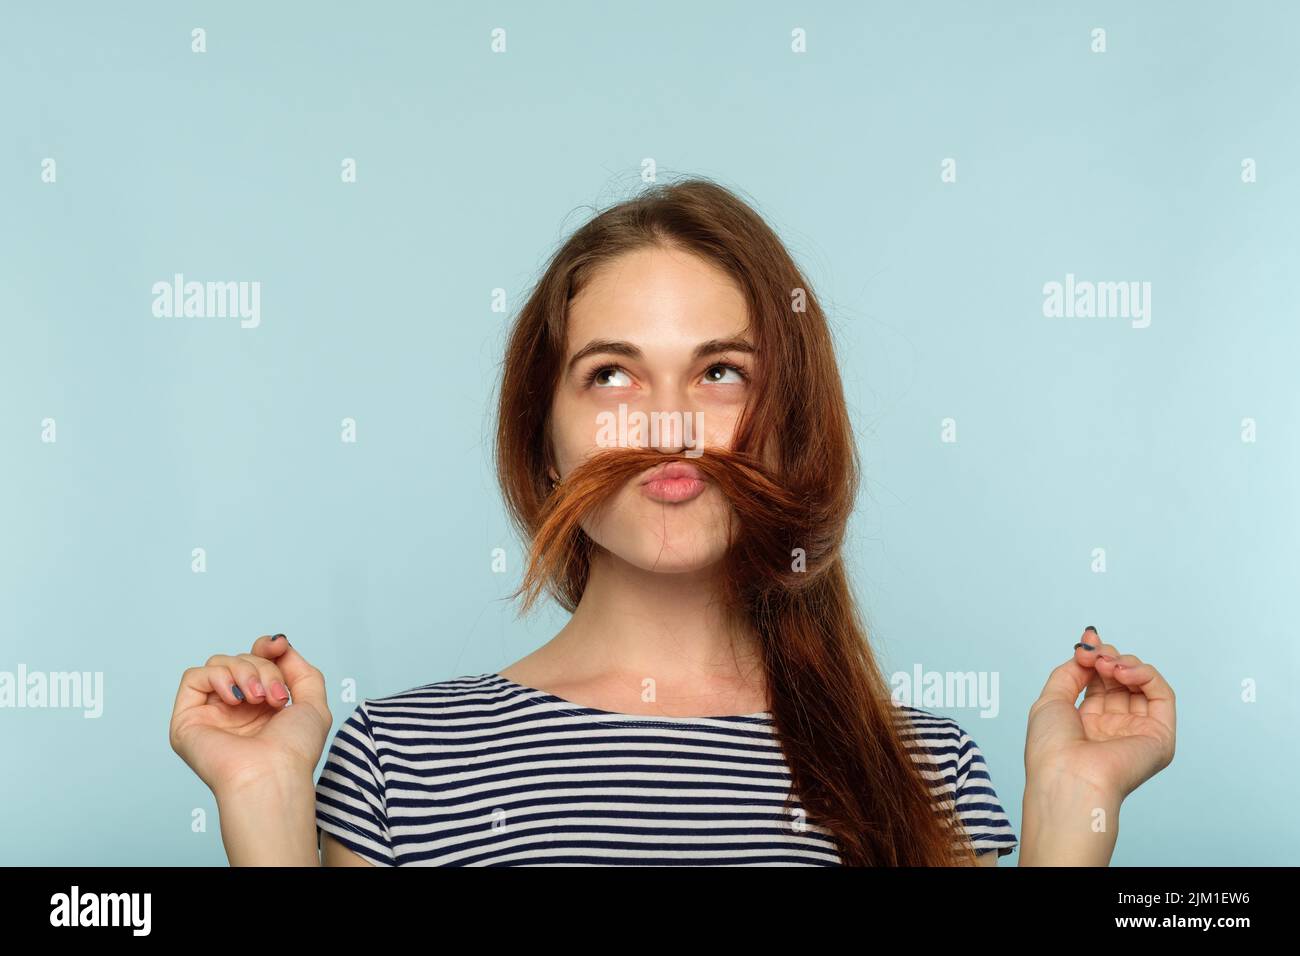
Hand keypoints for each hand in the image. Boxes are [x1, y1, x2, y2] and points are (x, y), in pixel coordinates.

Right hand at [169, 634, 331, 795]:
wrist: (273, 774)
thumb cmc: (295, 750)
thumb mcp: (313, 703)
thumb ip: (301, 670)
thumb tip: (279, 645)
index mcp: (261, 705)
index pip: (256, 659)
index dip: (266, 647)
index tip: (279, 646)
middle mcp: (235, 708)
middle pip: (242, 659)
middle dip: (264, 668)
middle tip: (276, 697)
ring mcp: (211, 713)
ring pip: (220, 664)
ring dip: (245, 672)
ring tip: (259, 699)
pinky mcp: (187, 719)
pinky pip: (194, 677)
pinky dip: (217, 678)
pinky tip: (235, 699)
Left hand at [1026, 626, 1175, 800]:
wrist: (1068, 778)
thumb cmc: (1051, 748)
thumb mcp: (1051, 700)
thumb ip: (1071, 672)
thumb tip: (1088, 651)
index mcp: (1087, 724)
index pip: (1099, 681)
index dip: (1095, 656)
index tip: (1086, 640)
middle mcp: (1113, 728)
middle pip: (1121, 680)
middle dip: (1108, 657)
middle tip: (1095, 654)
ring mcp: (1137, 731)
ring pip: (1143, 684)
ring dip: (1125, 664)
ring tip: (1107, 666)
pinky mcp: (1160, 737)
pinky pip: (1162, 695)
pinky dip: (1146, 675)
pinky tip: (1123, 673)